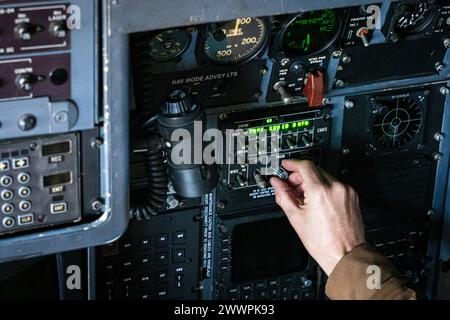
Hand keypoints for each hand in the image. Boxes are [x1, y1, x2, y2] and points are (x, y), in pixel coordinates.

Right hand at [270, 160, 365, 275]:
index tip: (286, 165)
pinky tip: (316, 201)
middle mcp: (336, 188)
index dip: (292, 163)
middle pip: (314, 170)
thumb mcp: (296, 218)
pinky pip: (334, 185)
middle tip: (291, 185)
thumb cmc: (324, 243)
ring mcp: (346, 191)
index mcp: (321, 191)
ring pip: (325, 176)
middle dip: (300, 175)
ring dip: (312, 181)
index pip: (305, 166)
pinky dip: (323, 188)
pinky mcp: (352, 196)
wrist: (346, 255)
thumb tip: (276, 184)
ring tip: (304, 197)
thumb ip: (283, 196)